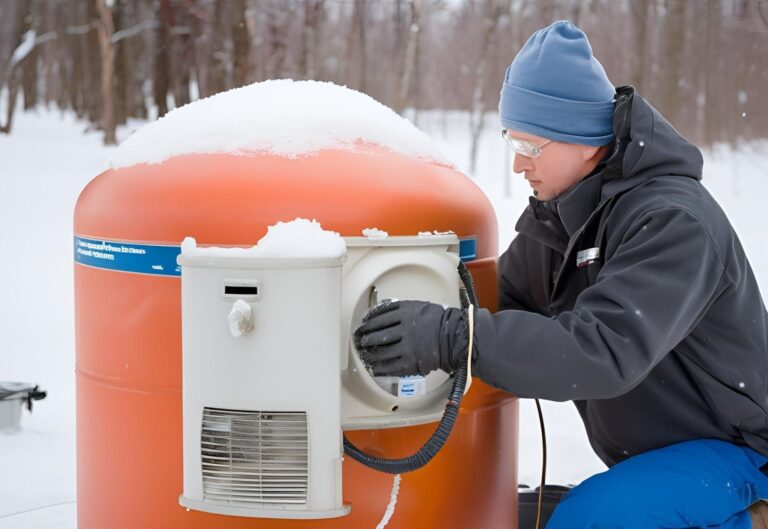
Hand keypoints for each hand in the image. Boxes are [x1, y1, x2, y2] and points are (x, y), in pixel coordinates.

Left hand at [353, 299, 471, 376]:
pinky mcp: (410, 363)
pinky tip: (374, 367)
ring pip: (380, 353)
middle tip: (360, 341)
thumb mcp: (418, 306)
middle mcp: (403, 330)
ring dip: (369, 355)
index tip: (362, 327)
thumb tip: (382, 313)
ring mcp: (406, 348)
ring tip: (364, 355)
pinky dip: (379, 368)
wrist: (455, 337)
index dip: (367, 324)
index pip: (378, 318)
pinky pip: (389, 367)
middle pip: (377, 336)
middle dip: (365, 340)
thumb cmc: (439, 321)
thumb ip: (401, 309)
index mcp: (405, 313)